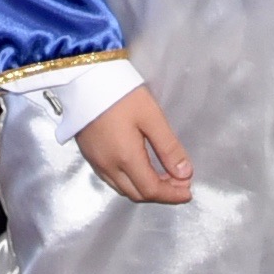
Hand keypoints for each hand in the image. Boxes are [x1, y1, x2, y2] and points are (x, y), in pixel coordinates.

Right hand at [74, 86, 194, 204]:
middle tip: (180, 182)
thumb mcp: (151, 116)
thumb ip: (168, 147)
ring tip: (164, 176)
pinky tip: (140, 169)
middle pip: (137, 194)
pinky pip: (112, 180)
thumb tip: (184, 174)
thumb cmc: (121, 94)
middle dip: (161, 193)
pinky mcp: (89, 155)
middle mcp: (108, 166)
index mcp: (125, 158)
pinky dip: (130, 182)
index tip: (188, 192)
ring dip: (145, 189)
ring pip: (123, 189)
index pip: (152, 190)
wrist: (84, 79)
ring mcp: (96, 162)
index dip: (172, 195)